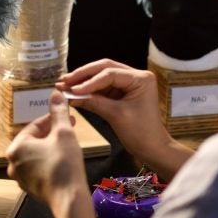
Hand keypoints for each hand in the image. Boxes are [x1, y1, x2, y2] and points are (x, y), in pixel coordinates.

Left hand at [5, 91, 86, 207]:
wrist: (69, 199)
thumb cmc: (64, 164)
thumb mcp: (64, 132)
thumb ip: (58, 112)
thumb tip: (56, 94)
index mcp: (16, 147)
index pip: (36, 125)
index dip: (54, 118)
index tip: (68, 116)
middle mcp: (13, 162)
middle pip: (35, 140)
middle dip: (53, 133)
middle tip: (69, 128)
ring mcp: (20, 177)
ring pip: (37, 154)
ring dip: (51, 147)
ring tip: (67, 143)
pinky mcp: (30, 188)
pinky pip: (39, 168)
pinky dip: (49, 161)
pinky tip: (63, 161)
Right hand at [57, 59, 191, 178]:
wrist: (153, 148)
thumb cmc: (141, 133)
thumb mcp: (116, 116)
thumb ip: (93, 102)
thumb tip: (70, 95)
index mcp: (141, 79)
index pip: (110, 74)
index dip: (89, 81)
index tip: (72, 89)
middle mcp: (136, 76)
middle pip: (104, 69)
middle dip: (83, 75)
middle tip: (64, 80)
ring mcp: (129, 83)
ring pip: (101, 76)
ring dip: (84, 81)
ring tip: (64, 85)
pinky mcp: (122, 92)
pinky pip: (103, 87)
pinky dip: (89, 90)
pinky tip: (74, 92)